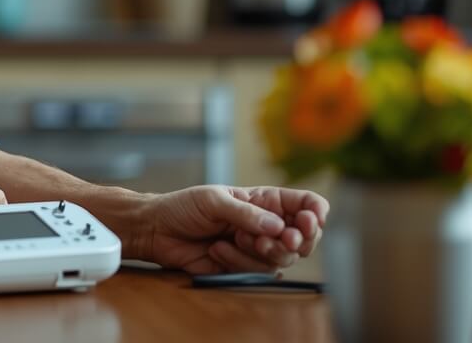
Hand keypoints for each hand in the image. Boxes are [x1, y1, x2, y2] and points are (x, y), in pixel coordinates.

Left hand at [138, 185, 328, 274]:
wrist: (157, 230)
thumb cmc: (183, 206)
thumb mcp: (213, 201)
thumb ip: (246, 214)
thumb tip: (277, 226)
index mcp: (263, 200)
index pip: (303, 204)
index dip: (315, 213)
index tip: (310, 220)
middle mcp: (265, 224)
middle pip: (303, 237)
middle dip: (295, 240)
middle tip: (281, 239)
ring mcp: (255, 246)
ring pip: (282, 258)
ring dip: (263, 251)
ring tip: (236, 238)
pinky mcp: (242, 265)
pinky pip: (256, 271)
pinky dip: (238, 260)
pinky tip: (217, 249)